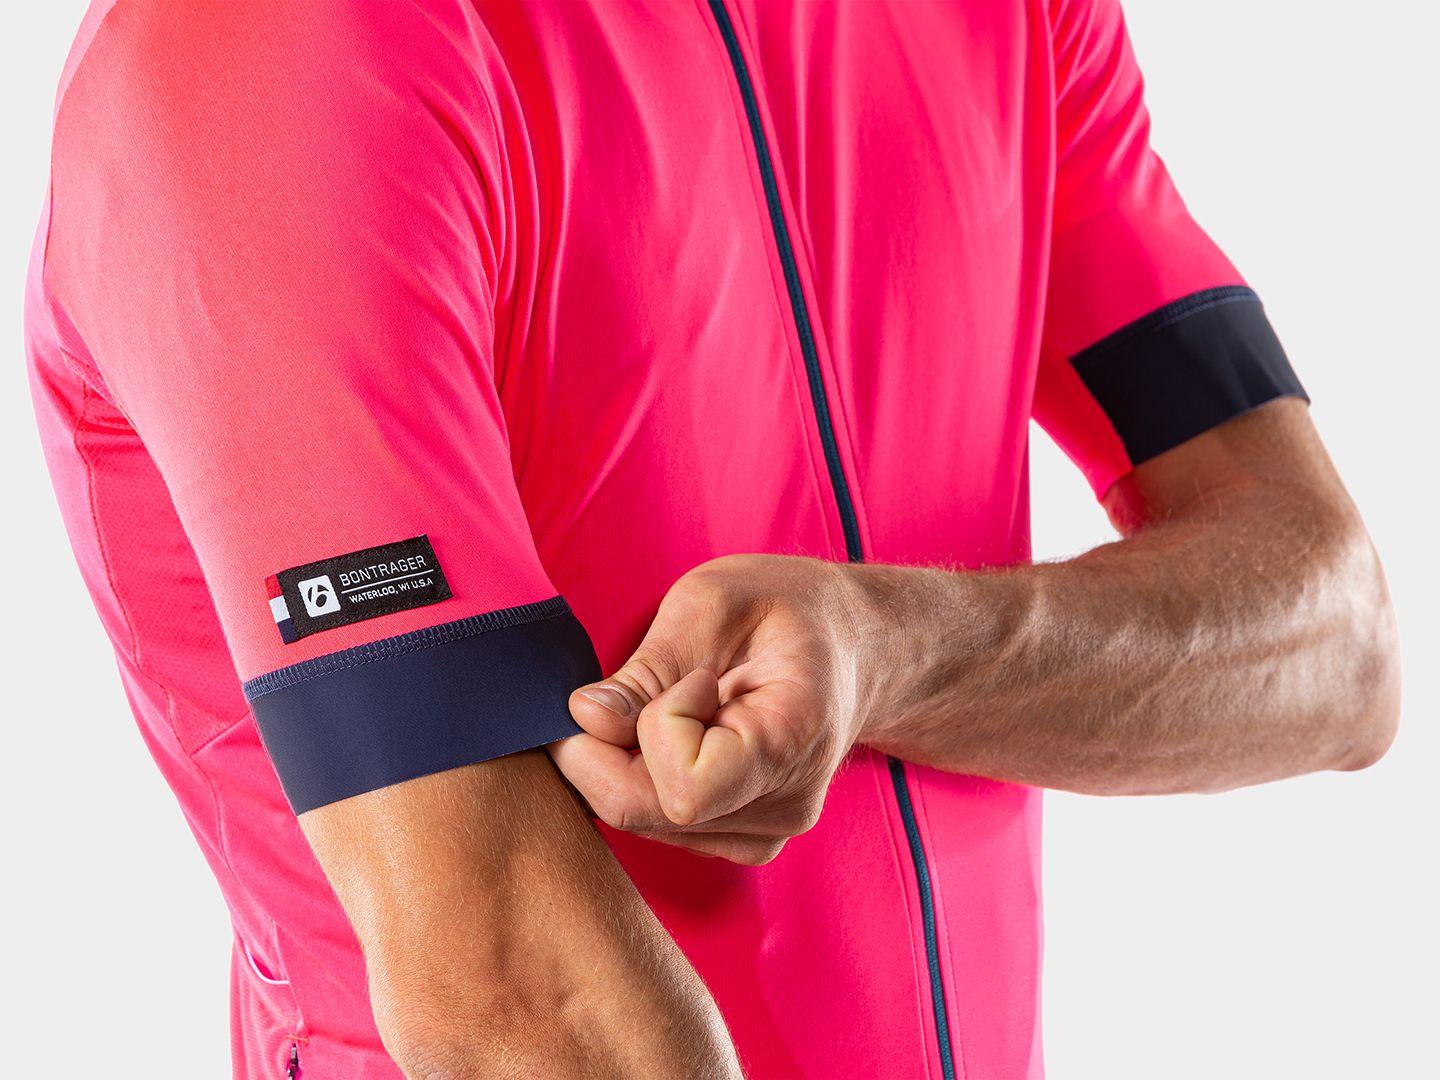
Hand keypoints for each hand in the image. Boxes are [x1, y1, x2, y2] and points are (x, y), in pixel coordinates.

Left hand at [550, 554, 883, 864]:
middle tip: (631, 689)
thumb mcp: (712, 602)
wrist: (851, 641)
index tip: (691, 676)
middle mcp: (786, 806)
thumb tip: (583, 718)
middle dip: (608, 751)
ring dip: (626, 762)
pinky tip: (680, 736)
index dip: (655, 728)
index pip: (685, 789)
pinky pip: (661, 826)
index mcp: (793, 740)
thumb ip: (647, 668)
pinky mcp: (748, 840)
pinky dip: (644, 780)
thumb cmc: (785, 607)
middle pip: (650, 814)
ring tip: (678, 705)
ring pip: (645, 823)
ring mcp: (770, 832)